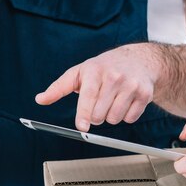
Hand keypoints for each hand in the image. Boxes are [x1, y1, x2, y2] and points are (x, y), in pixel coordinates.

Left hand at [35, 44, 160, 130]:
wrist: (138, 59)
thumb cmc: (104, 67)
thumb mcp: (80, 72)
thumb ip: (59, 88)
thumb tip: (40, 99)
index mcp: (95, 71)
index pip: (88, 96)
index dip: (85, 113)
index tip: (82, 126)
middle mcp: (115, 76)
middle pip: (100, 114)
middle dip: (96, 116)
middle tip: (98, 104)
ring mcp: (131, 85)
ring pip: (115, 118)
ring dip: (111, 116)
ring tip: (112, 100)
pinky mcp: (145, 94)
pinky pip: (130, 118)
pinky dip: (126, 115)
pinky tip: (126, 101)